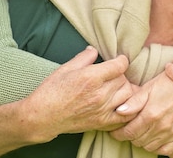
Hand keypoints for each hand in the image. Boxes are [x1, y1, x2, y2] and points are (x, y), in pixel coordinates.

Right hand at [22, 46, 136, 140]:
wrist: (42, 116)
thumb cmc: (51, 91)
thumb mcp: (66, 68)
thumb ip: (84, 57)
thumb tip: (94, 50)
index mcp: (91, 77)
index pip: (120, 65)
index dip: (121, 60)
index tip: (118, 61)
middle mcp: (99, 94)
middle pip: (124, 79)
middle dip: (120, 74)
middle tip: (113, 74)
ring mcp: (102, 110)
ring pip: (128, 95)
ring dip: (125, 89)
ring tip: (116, 87)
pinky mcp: (102, 122)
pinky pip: (125, 116)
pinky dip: (129, 109)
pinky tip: (122, 103)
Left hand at [110, 72, 172, 155]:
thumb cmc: (168, 83)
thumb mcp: (149, 87)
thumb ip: (134, 102)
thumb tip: (118, 111)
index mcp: (150, 114)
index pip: (128, 132)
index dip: (118, 133)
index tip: (115, 131)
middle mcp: (161, 126)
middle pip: (137, 141)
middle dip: (130, 136)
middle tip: (129, 129)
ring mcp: (172, 133)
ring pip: (149, 147)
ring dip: (142, 141)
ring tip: (141, 131)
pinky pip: (164, 150)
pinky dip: (156, 146)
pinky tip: (154, 138)